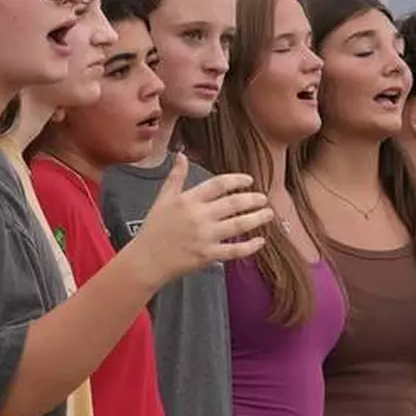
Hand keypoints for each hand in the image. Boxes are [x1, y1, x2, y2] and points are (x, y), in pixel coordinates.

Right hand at [131, 153, 273, 284]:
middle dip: (253, 199)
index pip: (218, 184)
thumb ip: (175, 177)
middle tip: (264, 198)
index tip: (249, 180)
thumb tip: (181, 155)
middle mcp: (199, 216)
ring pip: (238, 225)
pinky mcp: (208, 255)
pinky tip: (260, 241)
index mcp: (188, 200)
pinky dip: (249, 246)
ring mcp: (205, 236)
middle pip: (233, 203)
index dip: (237, 180)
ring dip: (257, 218)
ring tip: (269, 214)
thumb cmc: (154, 228)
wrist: (146, 260)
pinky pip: (234, 250)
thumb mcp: (163, 198)